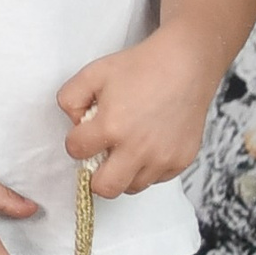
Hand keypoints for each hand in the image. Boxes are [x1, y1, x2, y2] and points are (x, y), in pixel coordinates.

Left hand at [58, 27, 218, 197]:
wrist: (185, 65)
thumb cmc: (140, 68)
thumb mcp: (92, 73)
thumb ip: (69, 99)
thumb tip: (74, 124)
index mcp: (111, 127)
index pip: (76, 151)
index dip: (76, 141)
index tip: (85, 133)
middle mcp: (138, 149)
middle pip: (105, 188)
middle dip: (95, 175)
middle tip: (100, 156)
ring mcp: (162, 158)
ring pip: (132, 187)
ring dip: (123, 173)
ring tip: (126, 148)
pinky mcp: (181, 161)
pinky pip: (156, 179)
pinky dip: (147, 169)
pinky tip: (147, 146)